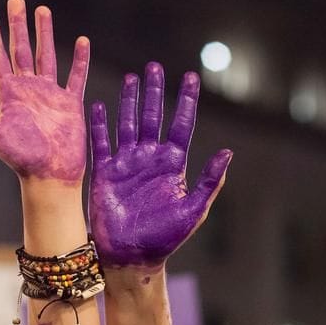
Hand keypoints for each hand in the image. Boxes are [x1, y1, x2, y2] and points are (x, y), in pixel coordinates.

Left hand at [0, 0, 89, 182]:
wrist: (49, 173)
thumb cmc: (20, 158)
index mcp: (9, 93)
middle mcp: (28, 88)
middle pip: (21, 48)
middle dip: (18, 24)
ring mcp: (50, 93)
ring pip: (47, 55)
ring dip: (45, 33)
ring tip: (43, 10)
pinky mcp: (70, 102)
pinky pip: (76, 75)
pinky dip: (79, 59)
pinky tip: (82, 41)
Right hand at [89, 62, 231, 267]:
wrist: (132, 258)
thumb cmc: (166, 238)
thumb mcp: (194, 210)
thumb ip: (209, 181)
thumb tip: (228, 152)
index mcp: (174, 164)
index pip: (181, 124)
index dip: (186, 100)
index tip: (191, 76)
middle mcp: (151, 158)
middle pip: (154, 116)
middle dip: (155, 92)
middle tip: (154, 66)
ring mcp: (127, 163)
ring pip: (128, 123)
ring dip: (129, 101)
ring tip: (131, 78)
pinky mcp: (105, 173)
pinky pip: (101, 143)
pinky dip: (99, 124)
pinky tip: (98, 104)